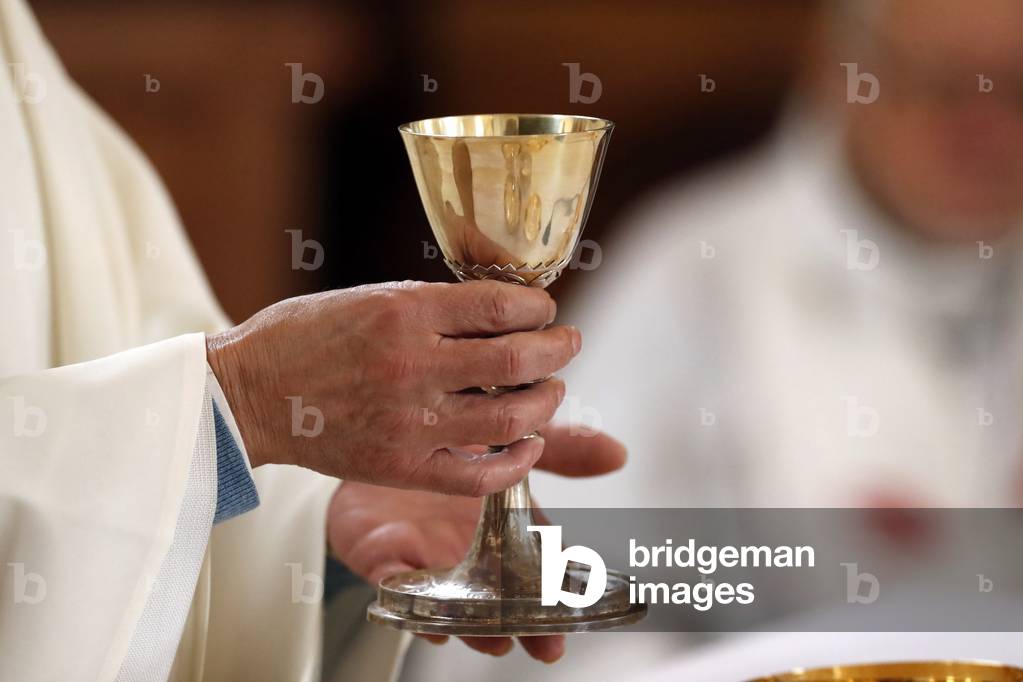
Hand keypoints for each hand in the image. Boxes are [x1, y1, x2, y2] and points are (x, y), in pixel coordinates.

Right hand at [207, 280, 580, 494]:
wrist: (248, 394)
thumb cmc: (307, 336)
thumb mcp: (369, 297)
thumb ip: (435, 306)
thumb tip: (505, 308)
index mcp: (403, 312)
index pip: (501, 307)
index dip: (539, 308)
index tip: (546, 309)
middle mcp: (411, 365)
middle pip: (517, 362)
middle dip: (558, 350)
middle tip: (569, 343)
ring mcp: (408, 422)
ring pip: (509, 419)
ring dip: (547, 402)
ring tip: (551, 389)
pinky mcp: (402, 467)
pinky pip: (480, 475)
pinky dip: (518, 460)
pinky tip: (529, 443)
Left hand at [327, 424, 626, 662]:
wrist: (379, 435)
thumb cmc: (449, 449)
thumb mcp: (509, 441)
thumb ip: (562, 449)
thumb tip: (617, 453)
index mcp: (504, 524)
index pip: (539, 561)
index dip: (559, 588)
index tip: (578, 611)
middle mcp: (471, 549)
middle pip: (502, 594)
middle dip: (524, 624)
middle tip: (547, 646)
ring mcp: (428, 555)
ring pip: (453, 600)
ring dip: (473, 626)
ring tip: (492, 640)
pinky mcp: (384, 553)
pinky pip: (396, 583)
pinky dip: (409, 602)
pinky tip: (427, 620)